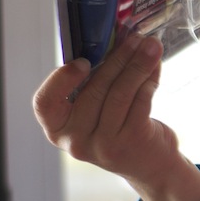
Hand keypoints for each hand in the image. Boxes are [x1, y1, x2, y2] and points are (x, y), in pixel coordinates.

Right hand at [32, 34, 199, 200]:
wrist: (149, 164)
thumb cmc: (117, 127)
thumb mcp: (95, 108)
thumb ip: (95, 79)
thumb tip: (115, 36)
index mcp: (58, 128)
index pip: (44, 103)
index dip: (61, 80)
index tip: (83, 61)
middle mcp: (76, 140)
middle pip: (93, 90)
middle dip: (116, 58)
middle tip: (133, 36)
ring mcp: (104, 144)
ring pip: (120, 93)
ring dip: (137, 63)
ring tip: (151, 44)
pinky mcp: (131, 141)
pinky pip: (140, 101)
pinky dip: (149, 78)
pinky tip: (155, 64)